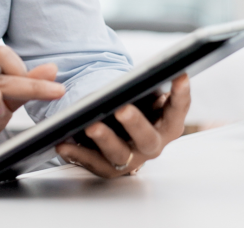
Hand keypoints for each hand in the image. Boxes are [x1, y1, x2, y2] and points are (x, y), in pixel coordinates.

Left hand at [56, 73, 190, 177]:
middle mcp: (152, 144)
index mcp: (167, 124)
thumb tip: (140, 73)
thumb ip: (144, 88)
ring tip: (90, 126)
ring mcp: (131, 159)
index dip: (181, 94)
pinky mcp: (109, 169)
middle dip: (135, 123)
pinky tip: (63, 143)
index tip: (180, 75)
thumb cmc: (135, 107)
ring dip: (104, 139)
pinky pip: (92, 163)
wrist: (119, 133)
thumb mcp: (143, 97)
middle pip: (147, 138)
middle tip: (122, 109)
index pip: (177, 109)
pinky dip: (77, 154)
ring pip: (119, 154)